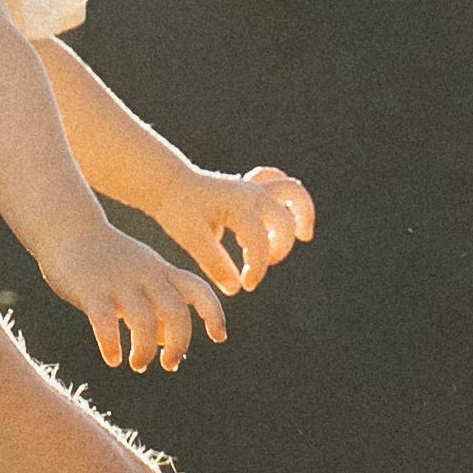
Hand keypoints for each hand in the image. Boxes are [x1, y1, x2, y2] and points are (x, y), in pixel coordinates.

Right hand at [72, 229, 224, 375]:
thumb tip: (169, 343)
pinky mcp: (91, 291)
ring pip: (145, 321)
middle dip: (179, 344)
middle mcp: (145, 276)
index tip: (219, 337)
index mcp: (161, 272)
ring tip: (137, 364)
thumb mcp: (141, 275)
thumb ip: (158, 306)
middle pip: (177, 312)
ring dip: (146, 350)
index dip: (214, 314)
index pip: (199, 290)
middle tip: (167, 365)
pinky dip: (112, 345)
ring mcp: (118, 283)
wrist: (67, 228)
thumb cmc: (106, 259)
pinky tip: (112, 359)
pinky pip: (106, 323)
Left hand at [169, 163, 315, 294]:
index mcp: (238, 205)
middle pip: (284, 222)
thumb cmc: (178, 209)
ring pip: (292, 193)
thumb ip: (214, 264)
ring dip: (300, 215)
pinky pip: (280, 184)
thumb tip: (236, 289)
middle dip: (277, 250)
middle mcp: (252, 193)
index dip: (258, 268)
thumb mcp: (191, 239)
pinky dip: (287, 199)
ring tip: (303, 236)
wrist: (169, 184)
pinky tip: (287, 215)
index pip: (260, 241)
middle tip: (257, 269)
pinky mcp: (251, 188)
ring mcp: (253, 188)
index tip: (245, 286)